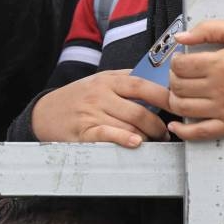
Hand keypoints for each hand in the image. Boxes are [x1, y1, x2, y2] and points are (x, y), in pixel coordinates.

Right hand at [32, 69, 170, 147]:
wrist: (44, 112)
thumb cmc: (76, 97)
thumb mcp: (99, 81)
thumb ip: (126, 80)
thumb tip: (159, 81)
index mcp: (108, 81)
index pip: (143, 86)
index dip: (165, 96)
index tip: (179, 104)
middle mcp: (100, 96)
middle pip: (139, 111)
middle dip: (158, 125)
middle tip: (165, 132)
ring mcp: (91, 114)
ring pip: (128, 126)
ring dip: (146, 136)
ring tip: (153, 141)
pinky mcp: (83, 132)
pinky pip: (107, 135)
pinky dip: (123, 140)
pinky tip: (135, 143)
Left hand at [167, 20, 223, 139]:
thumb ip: (209, 29)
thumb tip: (181, 37)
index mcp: (223, 64)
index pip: (181, 66)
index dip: (175, 62)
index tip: (179, 61)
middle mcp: (222, 88)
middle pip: (179, 87)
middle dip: (173, 79)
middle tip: (179, 75)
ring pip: (183, 108)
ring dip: (174, 100)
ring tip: (179, 92)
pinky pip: (199, 133)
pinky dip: (182, 131)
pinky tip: (175, 125)